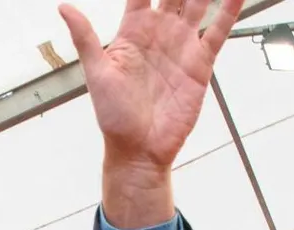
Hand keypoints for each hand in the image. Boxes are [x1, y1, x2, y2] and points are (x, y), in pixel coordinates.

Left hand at [61, 0, 244, 227]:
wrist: (139, 150)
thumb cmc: (113, 116)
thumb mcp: (97, 73)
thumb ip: (85, 37)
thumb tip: (64, 6)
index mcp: (133, 30)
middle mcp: (160, 32)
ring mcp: (182, 45)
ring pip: (199, 2)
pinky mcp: (201, 63)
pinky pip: (218, 30)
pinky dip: (229, 10)